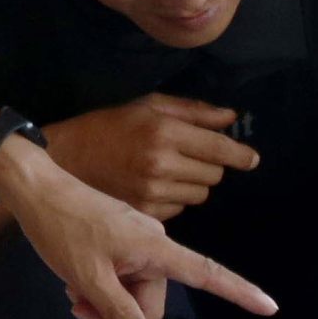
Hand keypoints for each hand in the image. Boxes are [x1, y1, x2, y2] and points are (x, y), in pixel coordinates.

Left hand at [0, 138, 276, 318]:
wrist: (37, 191)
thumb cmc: (62, 229)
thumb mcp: (85, 278)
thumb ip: (117, 310)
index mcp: (155, 250)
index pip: (207, 274)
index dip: (240, 292)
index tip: (270, 306)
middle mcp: (154, 246)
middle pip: (152, 302)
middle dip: (120, 314)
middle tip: (79, 308)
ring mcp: (138, 244)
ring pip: (133, 294)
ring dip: (105, 302)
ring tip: (72, 292)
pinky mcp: (121, 242)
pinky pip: (122, 277)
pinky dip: (102, 287)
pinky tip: (74, 281)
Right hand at [43, 94, 258, 217]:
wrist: (66, 158)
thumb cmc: (108, 126)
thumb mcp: (148, 106)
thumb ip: (194, 112)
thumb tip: (231, 119)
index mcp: (164, 132)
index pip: (220, 149)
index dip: (241, 154)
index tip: (251, 159)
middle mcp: (162, 164)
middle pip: (214, 174)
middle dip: (210, 165)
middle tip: (189, 156)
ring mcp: (153, 192)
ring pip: (200, 194)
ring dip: (193, 183)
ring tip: (169, 171)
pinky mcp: (145, 212)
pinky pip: (180, 208)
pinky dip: (175, 198)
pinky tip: (155, 186)